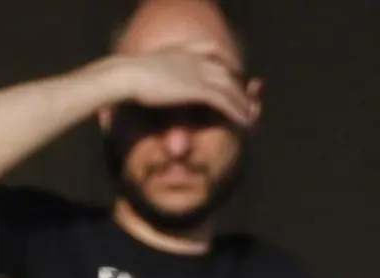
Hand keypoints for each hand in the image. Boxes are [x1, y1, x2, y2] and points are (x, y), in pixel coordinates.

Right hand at [114, 47, 258, 127]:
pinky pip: (224, 101)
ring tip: (252, 114)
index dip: (225, 63)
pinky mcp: (197, 89)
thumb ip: (153, 72)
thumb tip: (143, 78)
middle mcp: (195, 59)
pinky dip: (237, 112)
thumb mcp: (143, 68)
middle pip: (226, 71)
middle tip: (249, 98)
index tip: (234, 72)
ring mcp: (198, 73)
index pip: (213, 52)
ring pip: (229, 87)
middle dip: (240, 85)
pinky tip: (246, 122)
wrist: (126, 75)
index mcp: (183, 52)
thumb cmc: (127, 76)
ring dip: (243, 102)